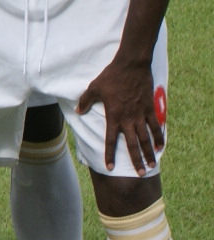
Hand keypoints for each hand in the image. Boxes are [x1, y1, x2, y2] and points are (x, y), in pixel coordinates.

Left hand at [77, 54, 163, 172]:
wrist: (131, 66)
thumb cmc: (110, 76)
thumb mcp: (93, 88)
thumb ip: (86, 101)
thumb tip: (79, 111)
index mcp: (113, 116)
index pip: (110, 140)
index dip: (110, 154)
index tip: (110, 167)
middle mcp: (127, 119)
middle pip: (132, 144)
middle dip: (135, 160)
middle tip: (139, 174)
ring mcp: (140, 114)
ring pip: (146, 138)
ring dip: (149, 153)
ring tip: (151, 165)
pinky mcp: (150, 108)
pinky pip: (155, 126)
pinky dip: (158, 137)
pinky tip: (160, 147)